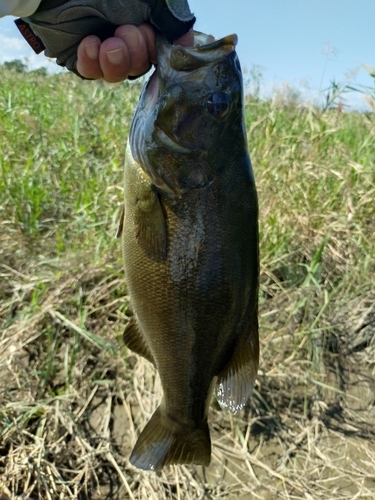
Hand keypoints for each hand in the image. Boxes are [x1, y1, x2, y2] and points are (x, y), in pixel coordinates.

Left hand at [76, 25, 193, 81]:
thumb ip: (172, 18)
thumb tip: (186, 44)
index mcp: (145, 24)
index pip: (162, 53)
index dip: (161, 55)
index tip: (157, 43)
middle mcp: (126, 39)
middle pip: (141, 66)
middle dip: (138, 52)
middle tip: (127, 31)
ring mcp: (103, 49)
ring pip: (119, 74)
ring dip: (119, 60)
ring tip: (111, 43)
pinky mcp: (79, 56)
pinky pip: (91, 72)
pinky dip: (93, 61)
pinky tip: (91, 43)